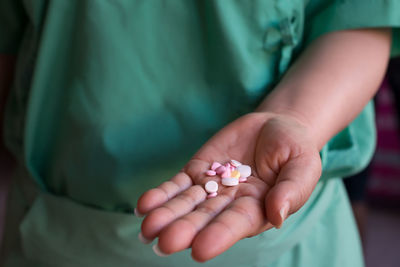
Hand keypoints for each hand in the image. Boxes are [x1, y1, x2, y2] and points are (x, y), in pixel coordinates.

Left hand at [136, 112, 321, 261]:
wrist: (275, 126)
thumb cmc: (294, 149)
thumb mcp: (303, 165)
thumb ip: (292, 189)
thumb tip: (278, 215)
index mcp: (257, 208)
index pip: (236, 224)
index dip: (219, 236)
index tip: (200, 249)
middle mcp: (230, 204)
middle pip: (204, 218)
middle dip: (184, 229)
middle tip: (163, 242)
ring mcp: (211, 187)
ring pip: (185, 204)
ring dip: (166, 215)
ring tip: (146, 228)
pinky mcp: (198, 170)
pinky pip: (177, 184)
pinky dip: (161, 194)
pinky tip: (144, 205)